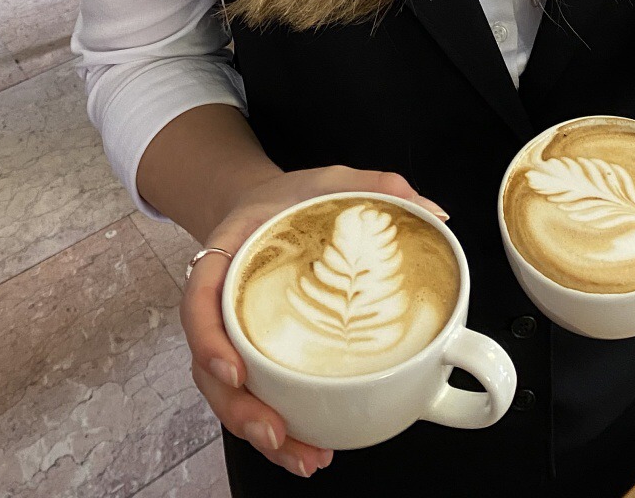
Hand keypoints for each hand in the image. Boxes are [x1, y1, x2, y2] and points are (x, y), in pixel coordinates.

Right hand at [180, 165, 446, 477]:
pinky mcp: (254, 354)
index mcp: (229, 253)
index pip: (199, 300)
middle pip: (209, 366)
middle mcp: (222, 300)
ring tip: (304, 455)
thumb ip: (376, 186)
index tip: (235, 370)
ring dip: (260, 431)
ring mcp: (234, 333)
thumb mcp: (330, 179)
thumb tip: (434, 213)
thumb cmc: (291, 197)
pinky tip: (310, 447)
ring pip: (229, 394)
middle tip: (275, 431)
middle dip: (239, 408)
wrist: (263, 205)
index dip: (208, 340)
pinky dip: (277, 426)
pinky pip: (254, 395)